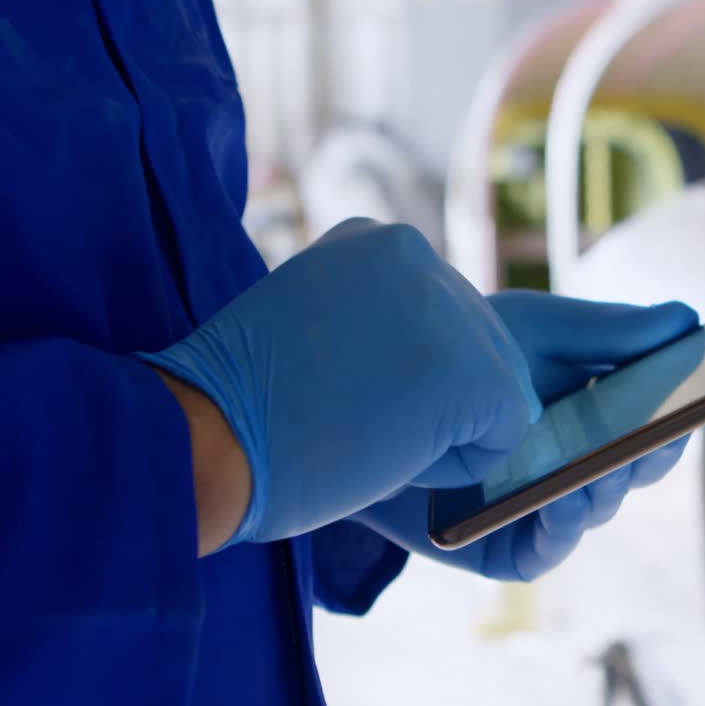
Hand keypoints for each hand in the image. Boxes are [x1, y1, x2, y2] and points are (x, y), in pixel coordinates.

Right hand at [139, 218, 540, 546]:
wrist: (199, 438)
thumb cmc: (236, 406)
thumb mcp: (314, 326)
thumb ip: (378, 319)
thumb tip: (435, 353)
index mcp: (378, 240)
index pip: (440, 319)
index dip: (400, 372)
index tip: (335, 384)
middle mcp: (420, 255)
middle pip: (480, 349)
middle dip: (431, 401)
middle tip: (347, 412)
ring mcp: (451, 309)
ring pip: (495, 393)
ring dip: (438, 432)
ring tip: (359, 426)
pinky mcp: (475, 372)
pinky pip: (504, 436)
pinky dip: (452, 465)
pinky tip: (385, 450)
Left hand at [353, 291, 699, 580]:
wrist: (367, 388)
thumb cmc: (461, 354)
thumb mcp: (538, 331)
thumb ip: (609, 331)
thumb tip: (687, 321)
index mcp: (592, 416)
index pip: (651, 429)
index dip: (675, 425)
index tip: (691, 409)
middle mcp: (571, 465)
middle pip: (632, 475)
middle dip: (648, 459)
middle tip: (657, 438)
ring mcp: (536, 506)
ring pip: (594, 511)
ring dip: (606, 490)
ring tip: (603, 465)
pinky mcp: (500, 545)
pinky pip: (544, 550)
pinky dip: (560, 528)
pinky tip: (560, 499)